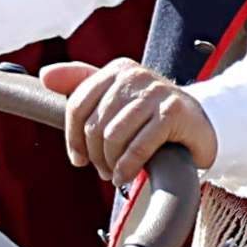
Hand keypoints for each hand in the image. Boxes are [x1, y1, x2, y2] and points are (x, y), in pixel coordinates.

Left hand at [53, 57, 218, 184]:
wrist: (200, 124)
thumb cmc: (152, 115)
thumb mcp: (117, 98)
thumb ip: (81, 84)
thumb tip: (46, 76)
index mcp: (118, 69)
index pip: (78, 104)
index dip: (73, 138)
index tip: (79, 159)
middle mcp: (136, 75)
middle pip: (94, 124)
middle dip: (96, 155)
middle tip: (104, 169)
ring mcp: (157, 92)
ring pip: (114, 136)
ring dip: (112, 164)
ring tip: (117, 173)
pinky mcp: (174, 112)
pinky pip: (138, 146)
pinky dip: (128, 167)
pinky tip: (127, 176)